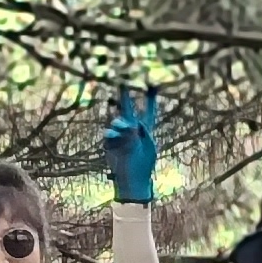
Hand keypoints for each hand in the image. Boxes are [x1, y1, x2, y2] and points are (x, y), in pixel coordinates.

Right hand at [100, 85, 160, 203]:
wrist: (132, 180)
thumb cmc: (144, 165)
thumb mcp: (149, 147)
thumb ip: (144, 133)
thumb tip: (135, 122)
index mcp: (145, 131)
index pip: (148, 113)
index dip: (150, 100)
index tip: (152, 86)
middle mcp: (131, 131)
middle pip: (127, 110)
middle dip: (124, 96)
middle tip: (122, 82)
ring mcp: (119, 136)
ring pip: (117, 123)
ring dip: (120, 124)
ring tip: (124, 128)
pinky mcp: (110, 144)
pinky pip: (109, 135)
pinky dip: (112, 136)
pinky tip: (113, 139)